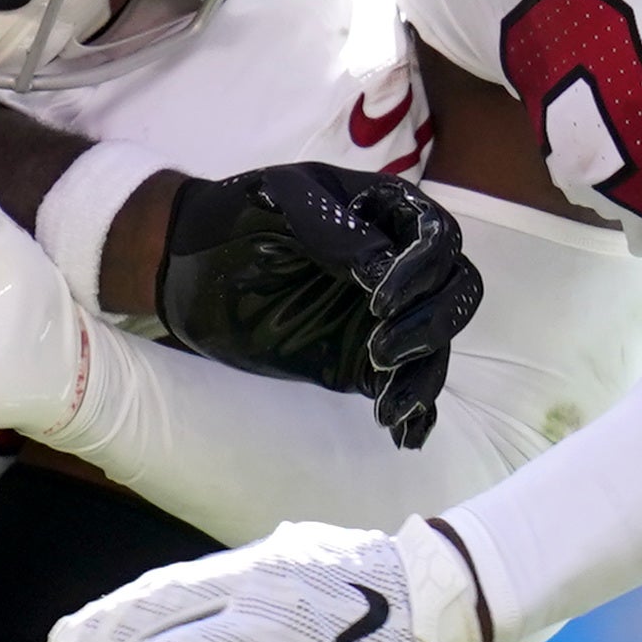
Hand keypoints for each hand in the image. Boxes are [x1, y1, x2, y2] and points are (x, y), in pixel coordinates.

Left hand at [158, 165, 477, 446]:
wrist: (186, 270)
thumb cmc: (232, 218)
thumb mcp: (277, 206)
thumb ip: (332, 232)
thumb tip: (383, 271)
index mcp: (386, 212)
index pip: (437, 238)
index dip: (420, 272)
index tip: (377, 303)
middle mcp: (398, 263)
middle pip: (455, 290)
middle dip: (432, 325)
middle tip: (380, 353)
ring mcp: (385, 314)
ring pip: (436, 343)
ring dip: (424, 378)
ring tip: (387, 411)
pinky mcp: (365, 360)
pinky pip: (408, 381)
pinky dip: (416, 409)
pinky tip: (405, 435)